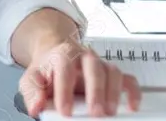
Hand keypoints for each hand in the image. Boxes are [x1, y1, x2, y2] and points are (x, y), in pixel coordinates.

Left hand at [19, 40, 140, 117]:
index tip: (65, 110)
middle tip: (95, 113)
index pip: (64, 70)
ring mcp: (100, 65)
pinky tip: (132, 106)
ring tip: (110, 112)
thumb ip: (32, 92)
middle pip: (94, 68)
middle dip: (95, 91)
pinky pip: (128, 79)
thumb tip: (36, 106)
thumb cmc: (48, 69)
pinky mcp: (111, 74)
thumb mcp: (32, 78)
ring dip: (114, 93)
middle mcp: (84, 57)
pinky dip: (133, 92)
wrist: (57, 53)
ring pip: (113, 72)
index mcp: (63, 56)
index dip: (65, 91)